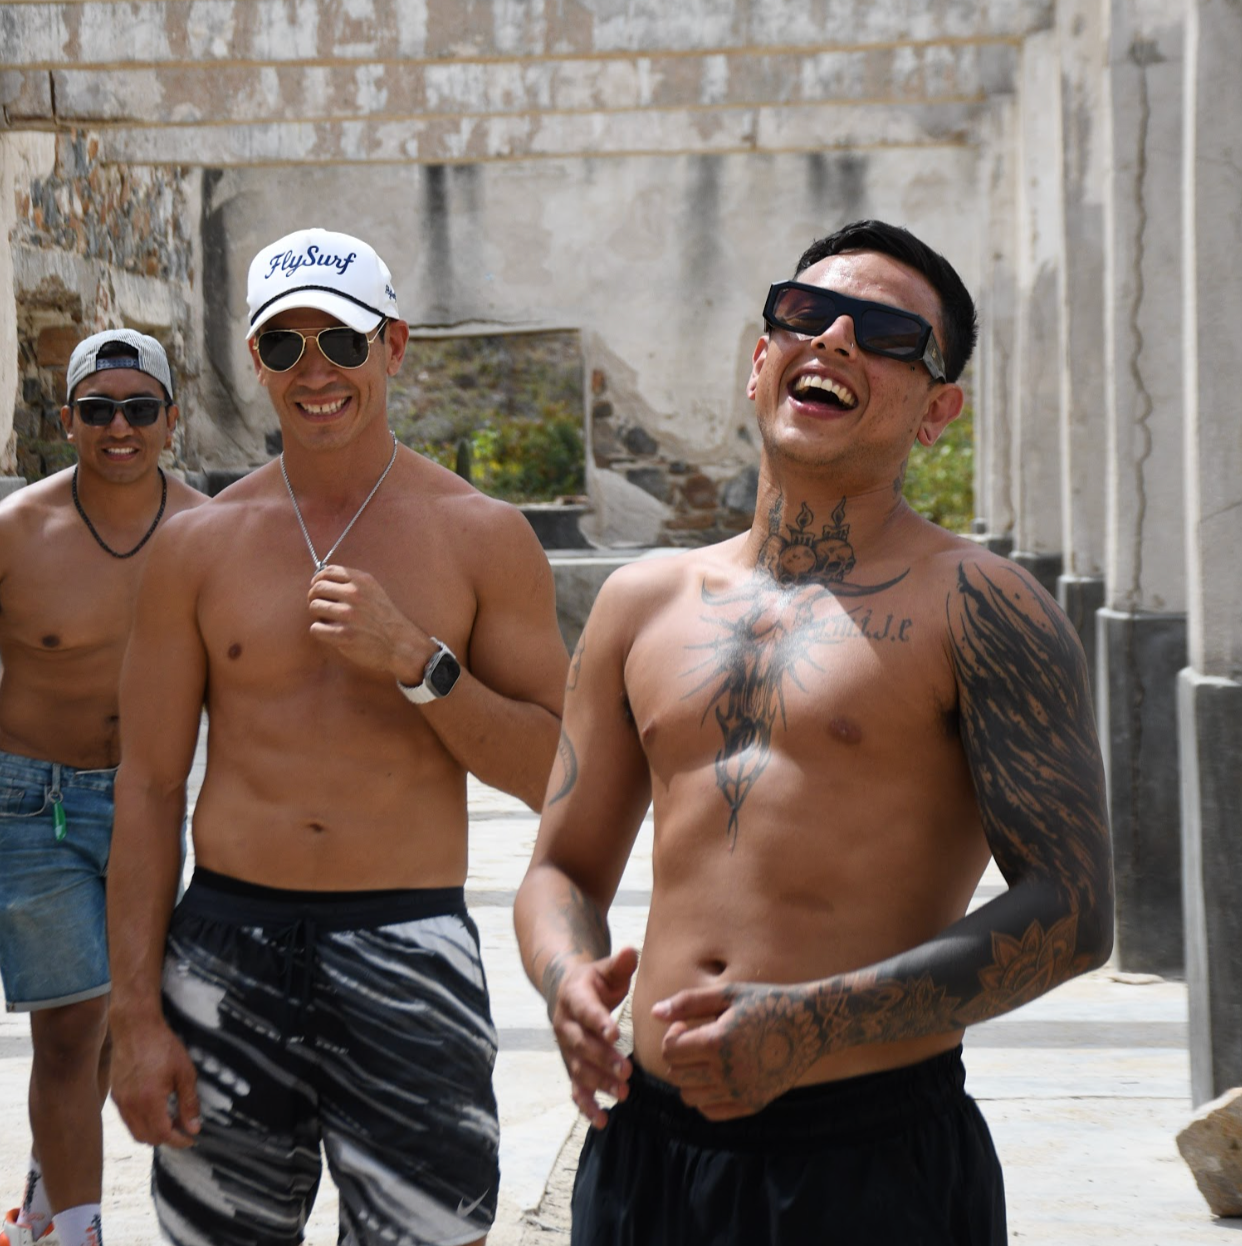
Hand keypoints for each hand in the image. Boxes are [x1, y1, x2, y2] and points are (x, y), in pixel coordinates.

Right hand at [110, 1019, 201, 1147]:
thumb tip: (194, 1127)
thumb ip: (189, 1102)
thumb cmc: (162, 1046)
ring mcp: (120, 1102)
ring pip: (135, 1131)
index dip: (179, 1140)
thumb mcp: (184, 1072)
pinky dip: (142, 1122)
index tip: (191, 1139)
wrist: (135, 1028)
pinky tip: (157, 1109)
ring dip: (153, 1132)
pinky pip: (128, 1119)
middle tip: (184, 1128)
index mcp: (149, 1101)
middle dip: (167, 1138)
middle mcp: (130, 1106)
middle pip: (147, 1137)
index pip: (163, 1134)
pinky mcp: (116, 1095)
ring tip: (171, 1119)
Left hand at [307, 565, 427, 679]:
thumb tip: (321, 579)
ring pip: (314, 607)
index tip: (320, 589)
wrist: (399, 643)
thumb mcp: (374, 590)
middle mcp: (355, 594)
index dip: (318, 580)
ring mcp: (348, 614)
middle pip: (317, 588)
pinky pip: (315, 628)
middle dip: (315, 597)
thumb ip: (352, 582)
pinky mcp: (343, 634)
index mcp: (362, 581)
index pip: (327, 572)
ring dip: (318, 615)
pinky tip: (329, 633)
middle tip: (321, 607)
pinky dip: (319, 631)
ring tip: (329, 620)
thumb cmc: (384, 618)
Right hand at [549, 946, 637, 1128]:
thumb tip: (630, 950)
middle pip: (581, 1045)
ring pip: (579, 1069)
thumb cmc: (596, 980)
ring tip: (623, 1094)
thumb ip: (620, 963)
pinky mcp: (571, 1065)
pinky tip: (602, 1121)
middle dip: (603, 1060)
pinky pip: (575, 1088)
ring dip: (599, 1083)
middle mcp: (565, 1025)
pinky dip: (586, 1106)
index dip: (598, 1022)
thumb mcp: (606, 968)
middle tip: (627, 1072)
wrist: (566, 992)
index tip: (614, 1035)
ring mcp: (566, 1048)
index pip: (585, 1011)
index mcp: (574, 997)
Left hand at [654, 981, 820, 1120]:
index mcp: (717, 1042)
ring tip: (706, 1057)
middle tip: (695, 1038)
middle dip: (678, 1056)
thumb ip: (687, 1003)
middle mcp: (727, 1073)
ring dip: (689, 1078)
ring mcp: (740, 1092)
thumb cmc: (765, 1002)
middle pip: (676, 1076)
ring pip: (690, 1097)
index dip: (672, 1035)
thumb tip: (654, 1013)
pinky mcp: (752, 1104)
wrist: (810, 1025)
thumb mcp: (727, 994)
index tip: (685, 1024)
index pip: (670, 1051)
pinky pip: (711, 1112)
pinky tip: (717, 1074)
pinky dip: (705, 1096)